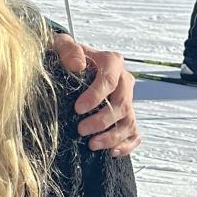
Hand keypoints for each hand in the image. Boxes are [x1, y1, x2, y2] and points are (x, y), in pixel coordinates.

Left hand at [49, 36, 139, 155]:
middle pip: (122, 104)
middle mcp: (125, 81)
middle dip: (102, 120)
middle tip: (81, 130)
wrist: (72, 63)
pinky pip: (134, 133)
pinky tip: (111, 152)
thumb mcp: (62, 44)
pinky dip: (126, 145)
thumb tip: (77, 65)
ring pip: (129, 121)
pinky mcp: (126, 115)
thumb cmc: (67, 55)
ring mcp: (128, 100)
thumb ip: (68, 49)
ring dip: (112, 136)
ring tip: (92, 144)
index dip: (96, 96)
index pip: (110, 80)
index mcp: (112, 62)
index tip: (78, 109)